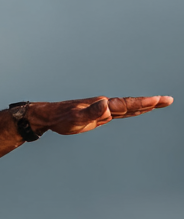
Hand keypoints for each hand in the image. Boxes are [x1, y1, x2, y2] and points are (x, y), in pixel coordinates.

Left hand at [28, 95, 171, 135]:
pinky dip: (131, 110)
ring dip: (144, 106)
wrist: (50, 116)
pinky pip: (119, 112)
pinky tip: (137, 110)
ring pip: (127, 108)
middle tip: (168, 100)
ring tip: (159, 103)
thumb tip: (106, 105)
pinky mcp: (99, 115)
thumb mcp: (75, 118)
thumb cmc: (61, 118)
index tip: (157, 100)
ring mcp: (103, 109)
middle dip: (150, 103)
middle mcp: (106, 105)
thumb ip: (91, 113)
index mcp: (103, 105)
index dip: (142, 103)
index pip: (126, 105)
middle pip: (131, 104)